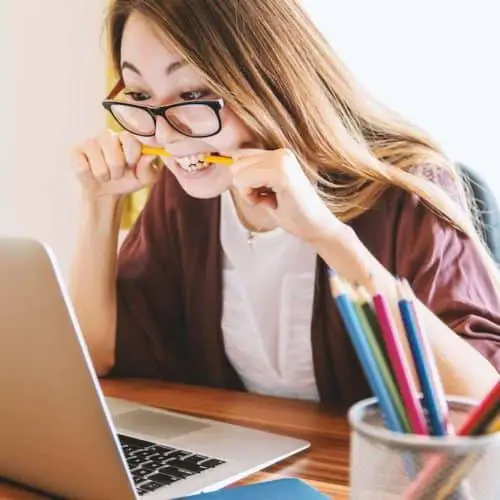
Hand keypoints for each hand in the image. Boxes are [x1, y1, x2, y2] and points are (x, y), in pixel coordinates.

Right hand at [72, 130, 159, 198]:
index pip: (130, 140)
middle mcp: (107, 135)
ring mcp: (89, 142)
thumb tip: (150, 156)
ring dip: (104, 177)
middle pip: (113, 153)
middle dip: (117, 172)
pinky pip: (82, 169)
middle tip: (117, 174)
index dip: (132, 158)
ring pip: (99, 166)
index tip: (132, 166)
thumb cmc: (129, 179)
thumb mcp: (145, 179)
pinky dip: (89, 179)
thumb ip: (149, 169)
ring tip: (106, 176)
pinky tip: (92, 176)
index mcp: (126, 138)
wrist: (107, 191)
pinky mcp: (75, 152)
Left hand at [229, 148, 343, 243]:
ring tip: (271, 200)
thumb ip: (251, 175)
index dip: (243, 179)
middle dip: (245, 186)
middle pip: (236, 164)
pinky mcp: (280, 173)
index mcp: (279, 154)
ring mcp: (282, 161)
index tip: (261, 193)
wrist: (316, 227)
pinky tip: (272, 203)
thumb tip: (228, 163)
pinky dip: (252, 197)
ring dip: (249, 193)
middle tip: (268, 199)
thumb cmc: (292, 212)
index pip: (241, 157)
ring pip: (238, 173)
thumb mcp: (266, 189)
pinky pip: (245, 181)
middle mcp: (281, 153)